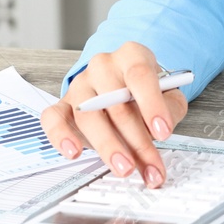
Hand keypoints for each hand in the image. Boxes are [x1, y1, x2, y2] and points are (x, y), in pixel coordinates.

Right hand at [39, 42, 188, 188]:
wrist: (124, 88)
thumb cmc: (146, 93)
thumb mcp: (168, 96)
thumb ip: (169, 109)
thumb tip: (162, 130)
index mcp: (131, 56)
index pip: (140, 75)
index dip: (152, 105)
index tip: (163, 132)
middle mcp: (103, 66)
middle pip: (116, 104)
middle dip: (136, 140)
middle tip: (149, 164)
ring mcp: (80, 85)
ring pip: (88, 116)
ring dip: (108, 147)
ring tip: (125, 168)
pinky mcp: (62, 105)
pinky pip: (54, 118)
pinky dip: (61, 136)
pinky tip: (74, 152)